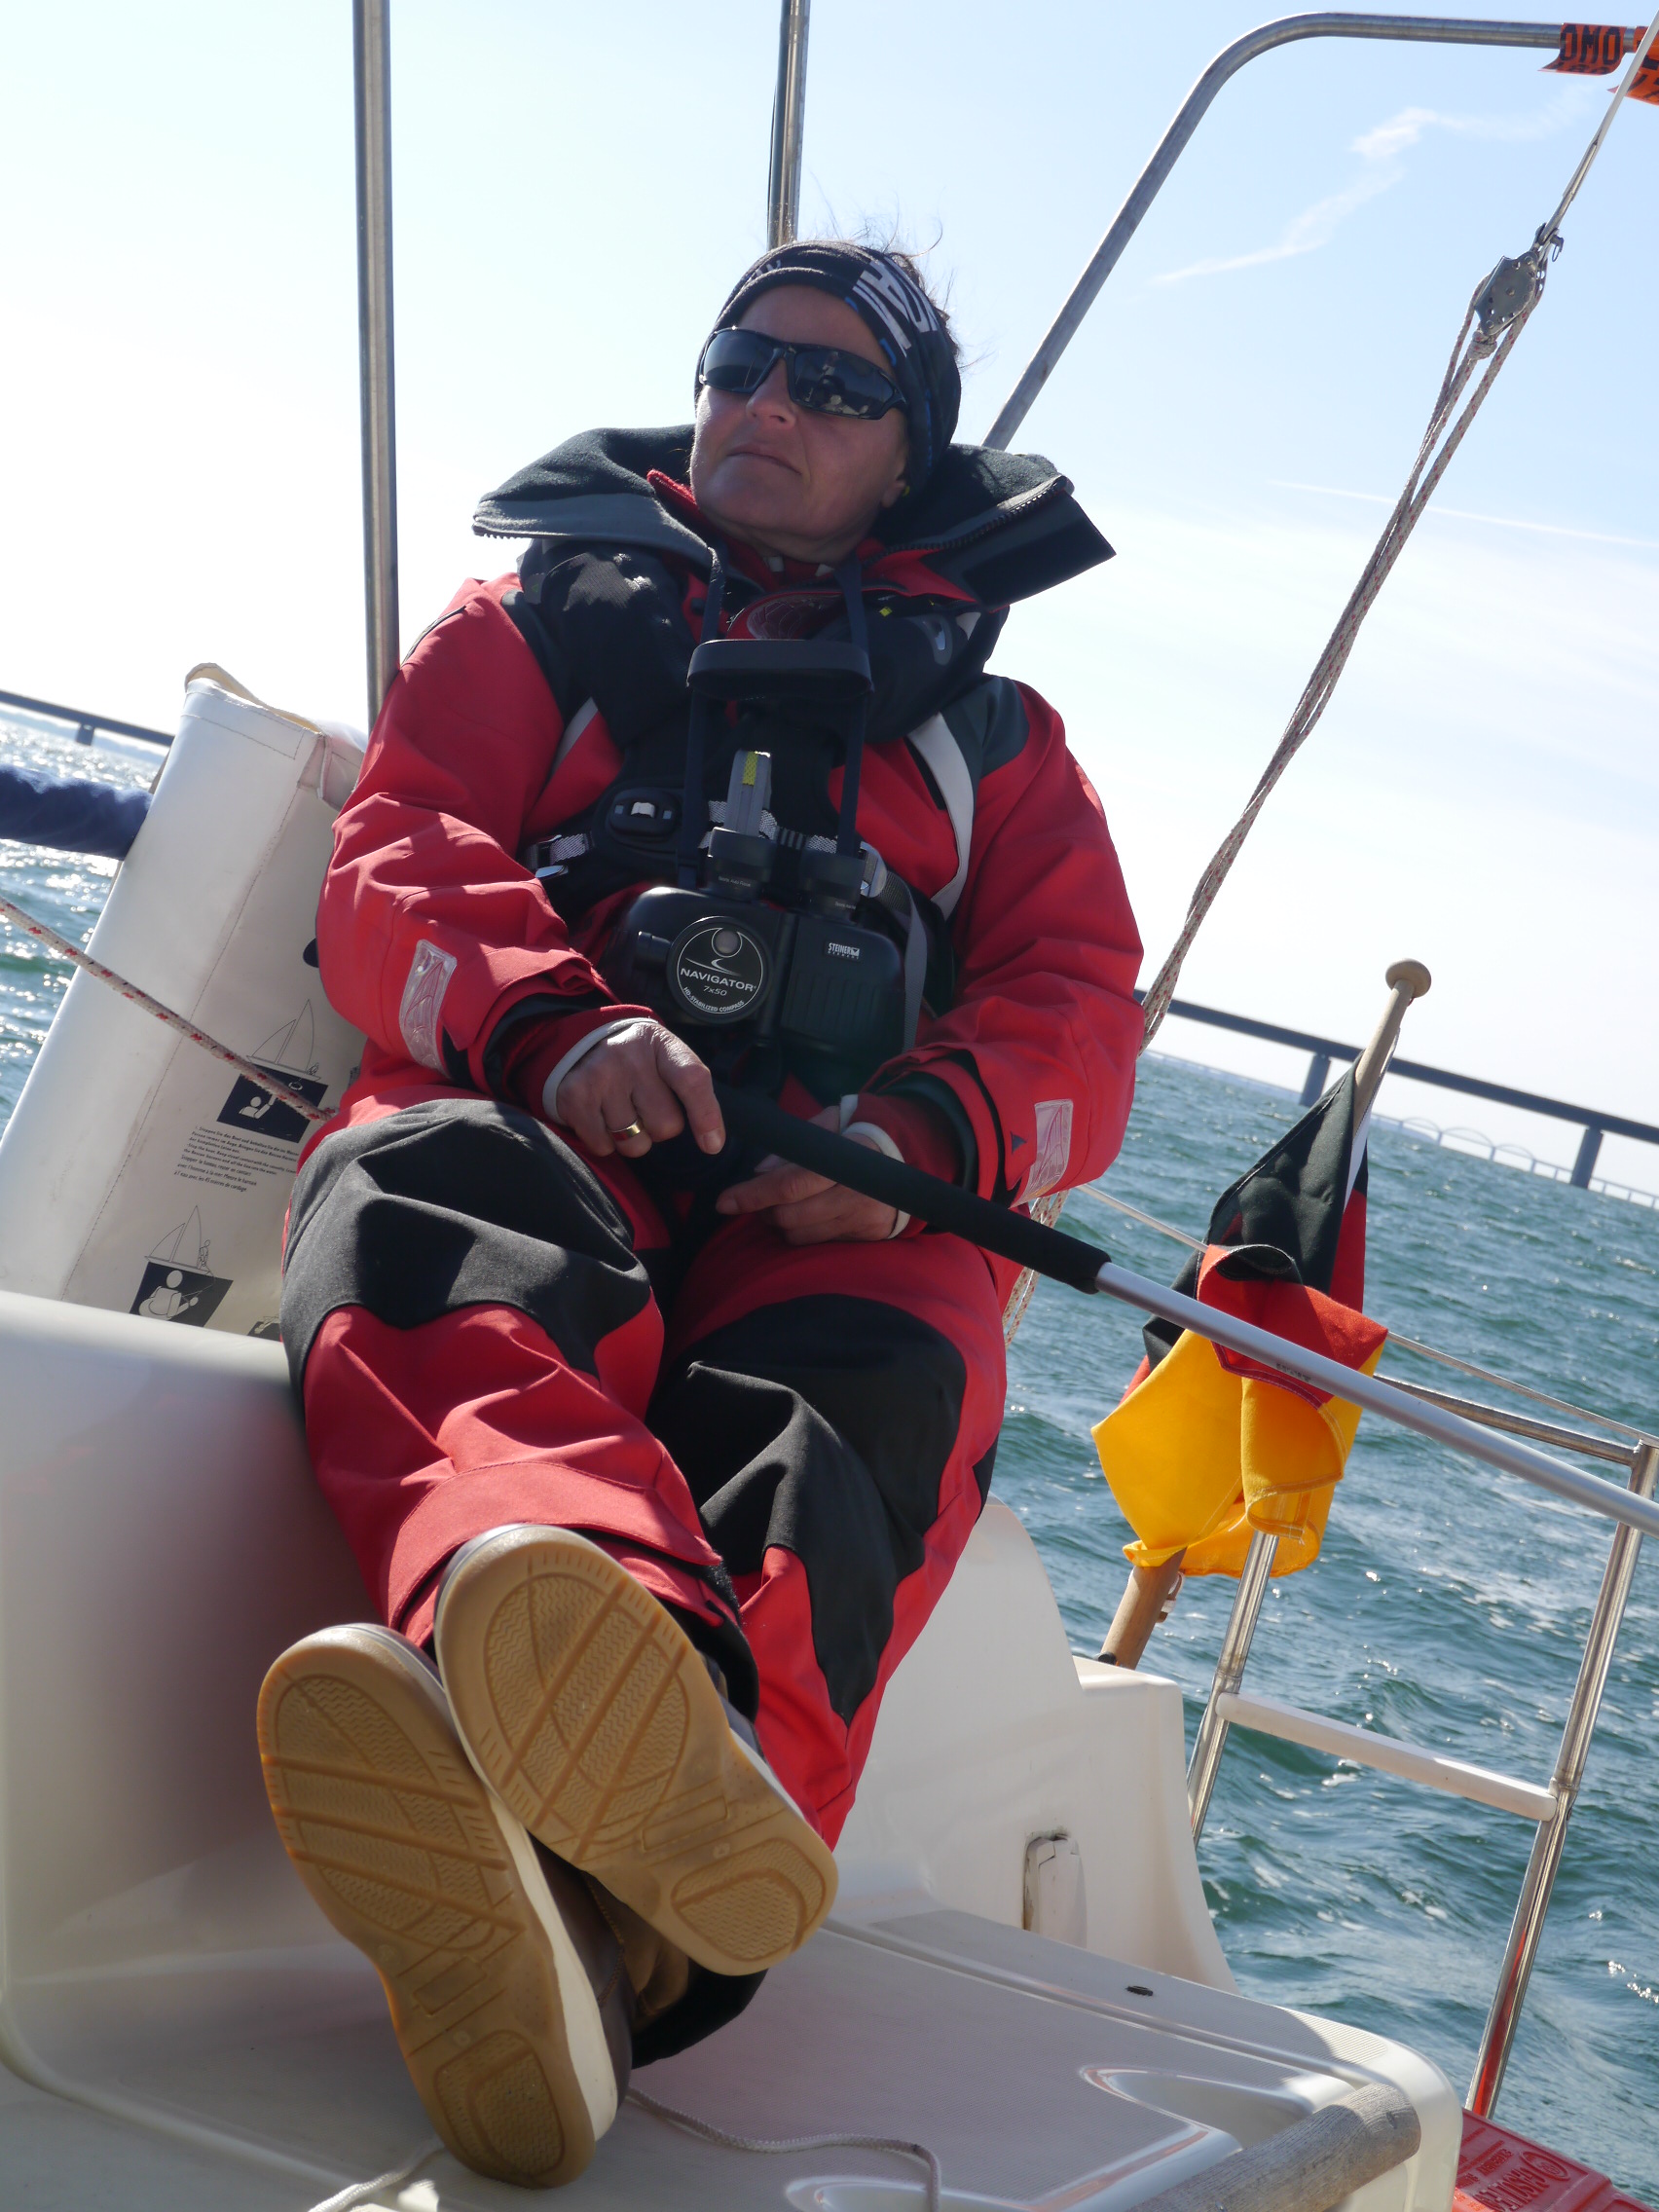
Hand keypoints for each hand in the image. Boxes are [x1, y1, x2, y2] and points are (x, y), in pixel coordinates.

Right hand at [552, 1020, 723, 1158]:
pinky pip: (603, 1146)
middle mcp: (630, 1056)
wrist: (581, 1043)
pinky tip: (600, 1116)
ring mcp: (600, 1075)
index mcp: (662, 1044)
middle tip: (643, 1106)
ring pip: (634, 1143)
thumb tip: (712, 1144)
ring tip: (620, 1111)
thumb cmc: (636, 1061)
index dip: (705, 1115)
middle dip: (659, 1128)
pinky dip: (605, 1142)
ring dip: (631, 1138)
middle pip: (665, 1125)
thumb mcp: (666, 1059)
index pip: (691, 1079)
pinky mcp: (574, 1096)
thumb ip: (692, 1091)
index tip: (712, 1145)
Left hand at [715, 1107, 897, 1243]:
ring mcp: (861, 1219)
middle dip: (763, 1211)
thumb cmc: (863, 1132)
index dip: (753, 1195)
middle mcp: (854, 1195)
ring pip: (801, 1235)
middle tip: (754, 1199)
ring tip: (778, 1207)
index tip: (724, 1201)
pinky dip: (801, 1232)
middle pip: (790, 1217)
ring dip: (779, 1224)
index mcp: (845, 1161)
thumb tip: (761, 1170)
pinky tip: (803, 1215)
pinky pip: (818, 1242)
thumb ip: (797, 1143)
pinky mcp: (866, 1235)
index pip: (790, 1185)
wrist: (913, 1155)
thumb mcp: (833, 1121)